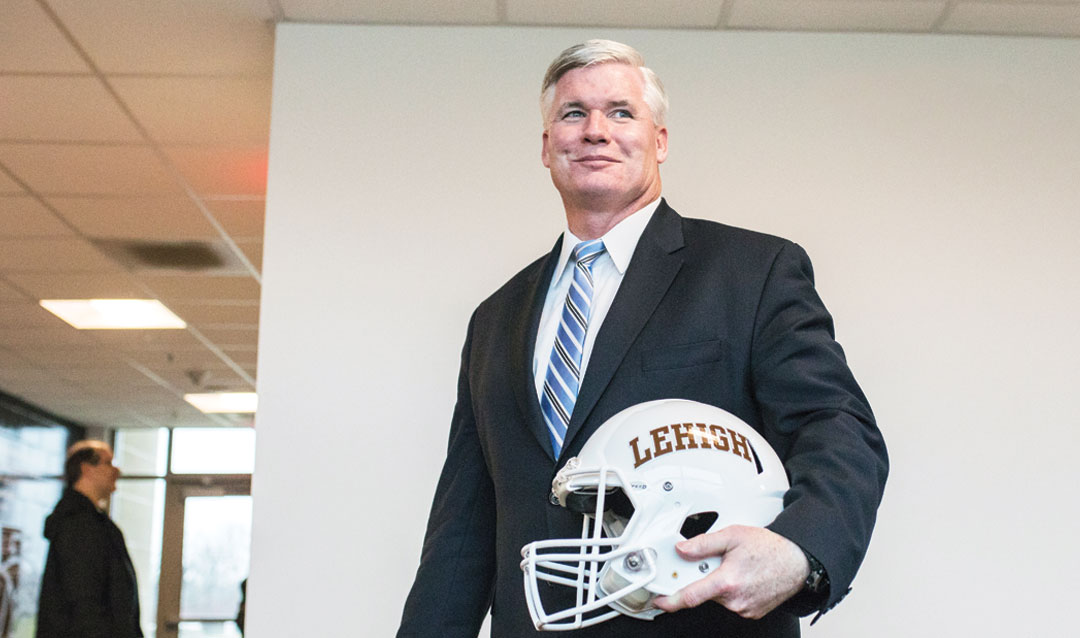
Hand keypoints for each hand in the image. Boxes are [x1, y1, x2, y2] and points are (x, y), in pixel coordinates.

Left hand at [652, 525, 808, 619]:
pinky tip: (743, 577)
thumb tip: (682, 549)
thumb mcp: (733, 536)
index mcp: (727, 581)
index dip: (670, 600)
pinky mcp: (752, 612)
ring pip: (718, 597)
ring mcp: (744, 608)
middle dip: (704, 577)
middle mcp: (735, 600)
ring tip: (735, 567)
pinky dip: (731, 590)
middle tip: (717, 562)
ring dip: (719, 583)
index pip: (690, 596)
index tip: (659, 600)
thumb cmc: (769, 548)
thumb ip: (703, 543)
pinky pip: (732, 602)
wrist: (797, 561)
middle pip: (704, 592)